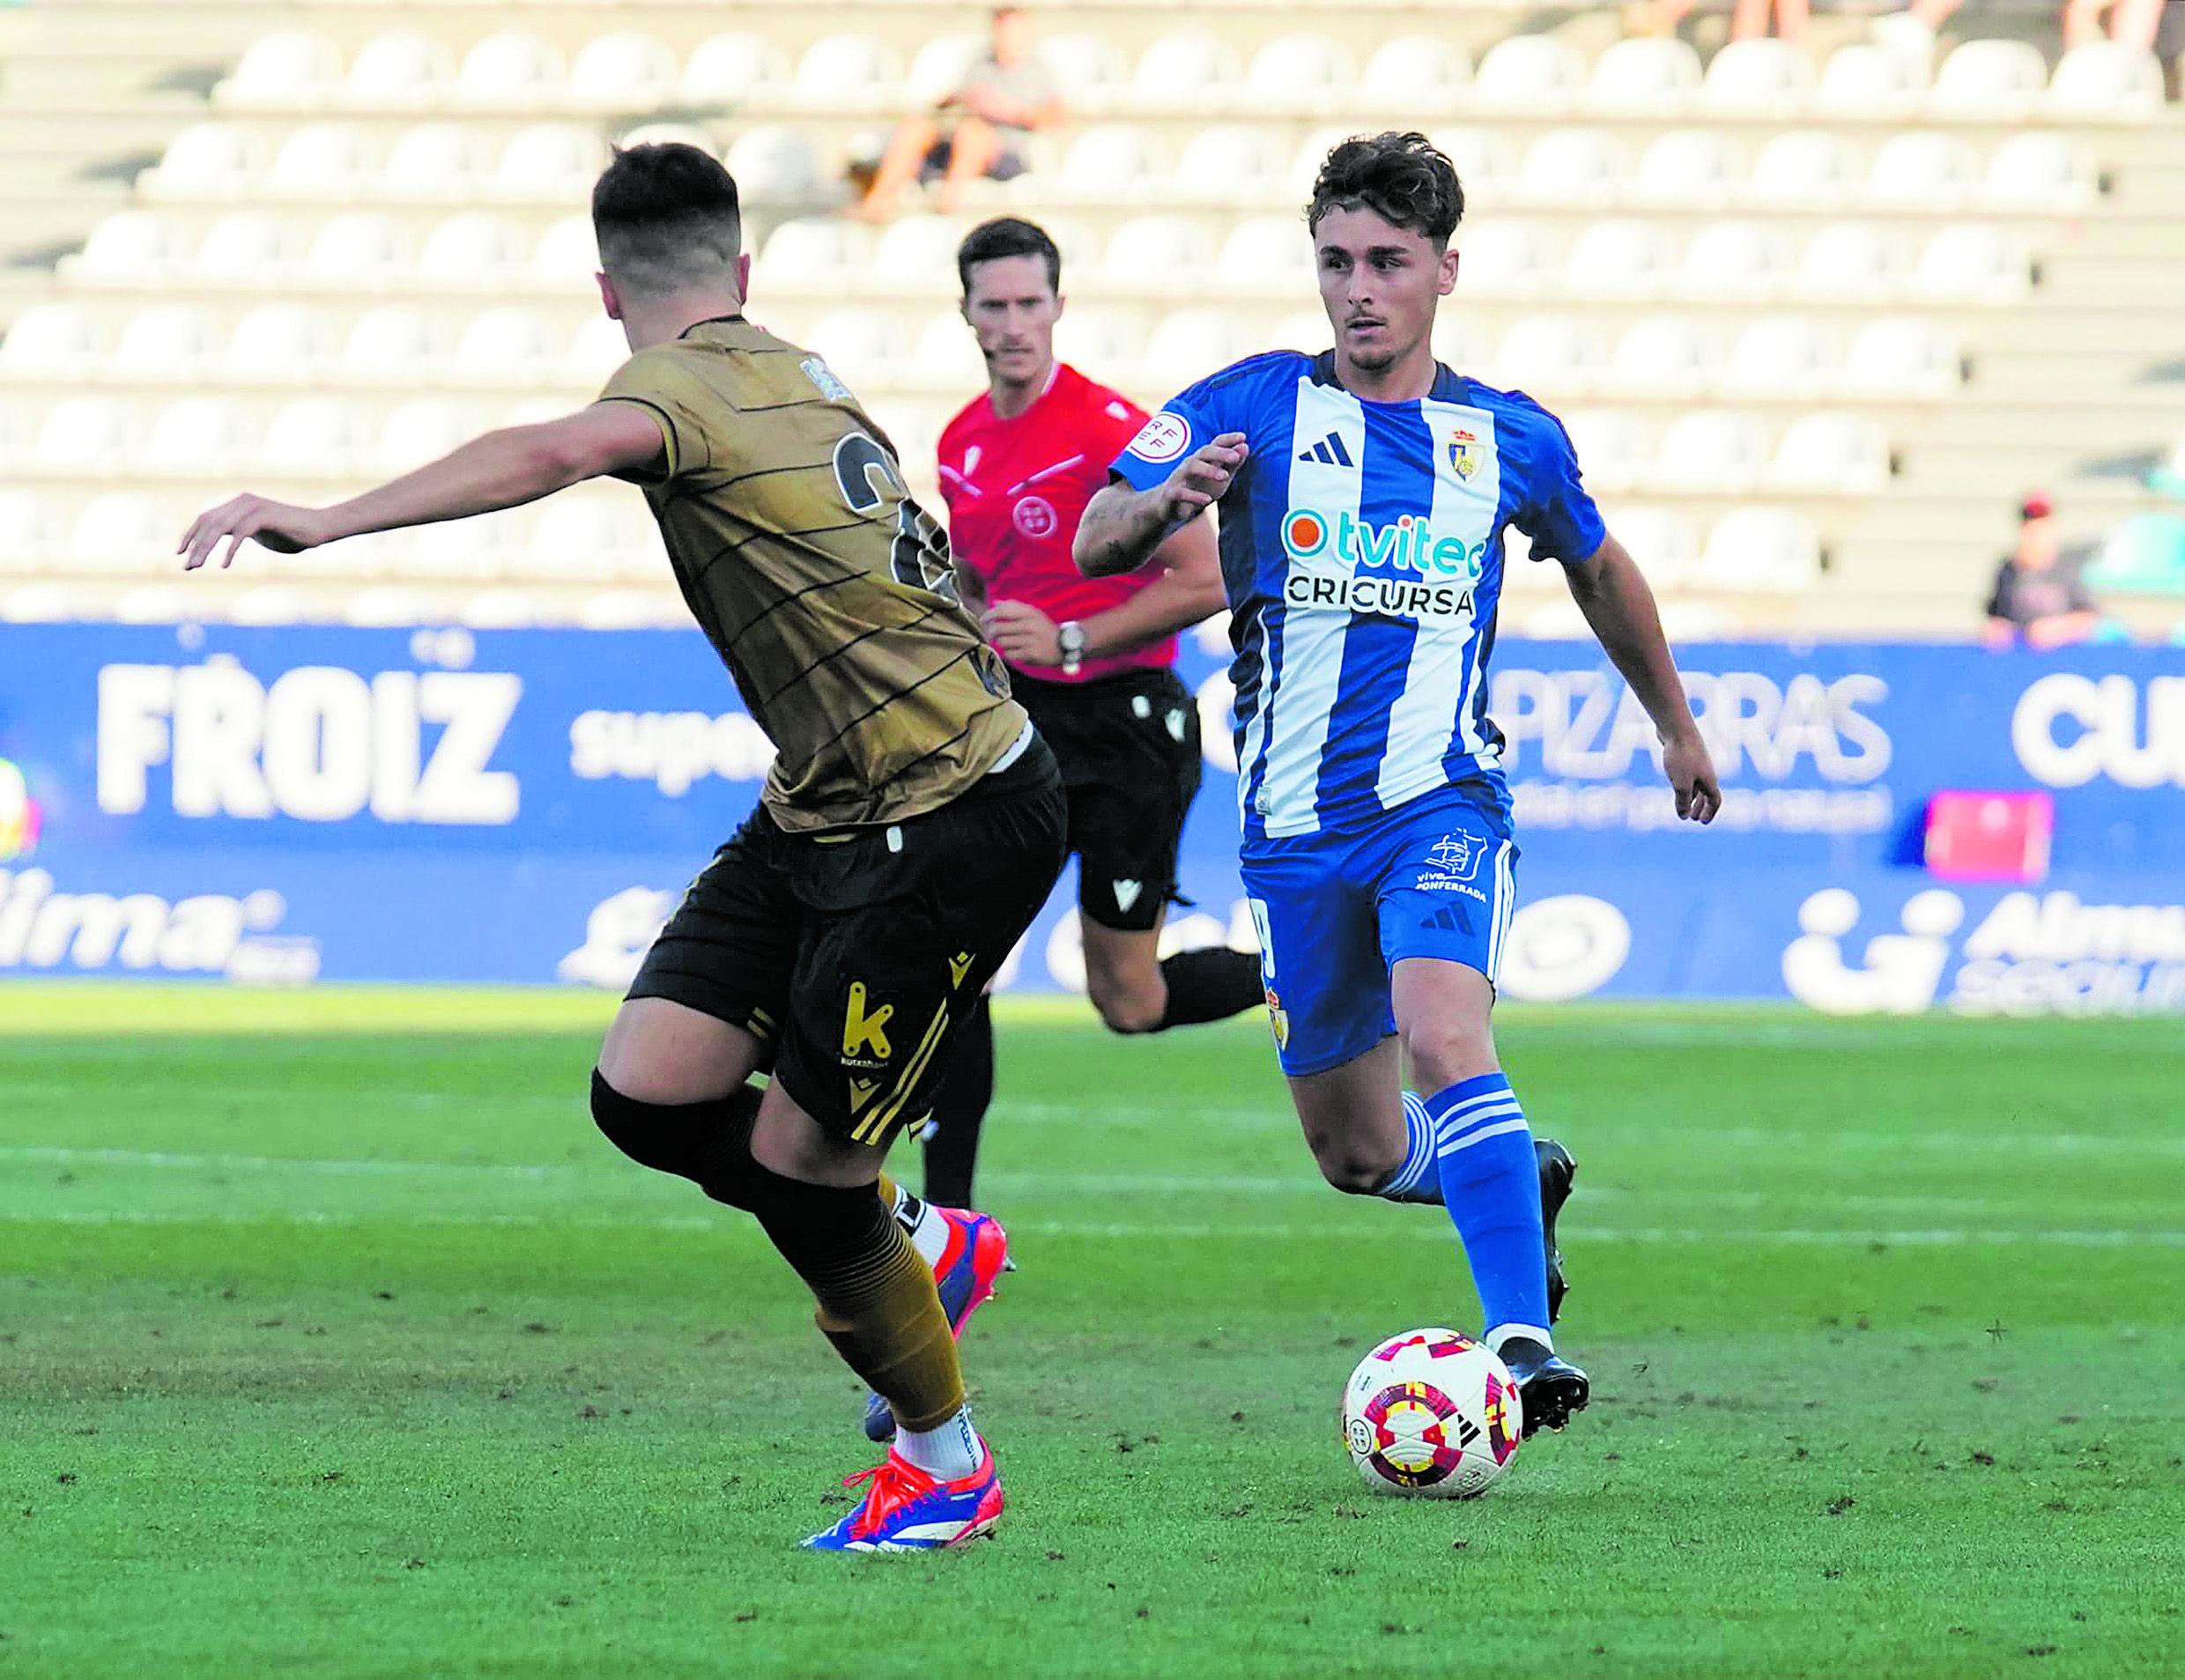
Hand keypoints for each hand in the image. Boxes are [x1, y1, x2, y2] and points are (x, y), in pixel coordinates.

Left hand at [178, 495, 330, 570]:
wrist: (319, 527)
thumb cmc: (290, 533)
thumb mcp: (258, 532)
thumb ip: (238, 532)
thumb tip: (217, 542)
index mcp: (237, 503)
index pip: (205, 517)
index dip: (190, 534)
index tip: (180, 552)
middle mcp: (241, 500)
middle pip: (208, 522)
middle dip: (195, 545)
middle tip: (187, 566)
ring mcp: (253, 507)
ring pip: (219, 527)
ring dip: (206, 548)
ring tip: (198, 565)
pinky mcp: (264, 516)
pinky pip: (240, 533)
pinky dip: (230, 550)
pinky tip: (225, 564)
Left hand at [982, 599, 1061, 665]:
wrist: (1065, 645)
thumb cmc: (1044, 628)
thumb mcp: (1033, 613)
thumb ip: (1014, 606)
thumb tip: (995, 602)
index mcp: (1029, 613)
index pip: (1001, 611)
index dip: (988, 616)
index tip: (983, 620)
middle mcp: (1029, 626)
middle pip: (998, 628)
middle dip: (990, 633)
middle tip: (990, 635)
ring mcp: (1030, 641)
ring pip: (1002, 642)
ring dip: (1002, 644)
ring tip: (1009, 643)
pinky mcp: (1031, 654)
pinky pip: (1010, 654)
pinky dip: (1010, 654)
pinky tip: (1016, 651)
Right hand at [1159, 433, 1248, 522]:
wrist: (1168, 508)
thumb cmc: (1197, 489)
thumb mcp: (1219, 478)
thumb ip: (1232, 464)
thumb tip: (1245, 446)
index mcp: (1203, 459)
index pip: (1215, 444)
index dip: (1228, 439)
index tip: (1243, 436)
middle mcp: (1190, 464)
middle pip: (1204, 452)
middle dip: (1220, 452)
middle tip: (1236, 457)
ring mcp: (1179, 477)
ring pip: (1192, 467)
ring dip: (1209, 470)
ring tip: (1225, 476)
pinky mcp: (1171, 494)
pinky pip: (1181, 492)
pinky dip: (1194, 495)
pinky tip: (1207, 500)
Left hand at [1664, 732, 1721, 823]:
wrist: (1676, 728)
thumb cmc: (1681, 757)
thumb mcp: (1681, 784)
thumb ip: (1682, 802)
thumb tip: (1683, 817)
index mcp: (1709, 780)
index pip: (1715, 801)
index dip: (1710, 813)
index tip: (1702, 822)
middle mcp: (1706, 772)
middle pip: (1707, 794)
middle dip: (1701, 807)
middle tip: (1694, 818)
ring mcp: (1697, 763)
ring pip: (1697, 784)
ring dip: (1693, 798)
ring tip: (1684, 807)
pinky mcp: (1686, 756)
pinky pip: (1689, 775)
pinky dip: (1686, 785)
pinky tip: (1676, 786)